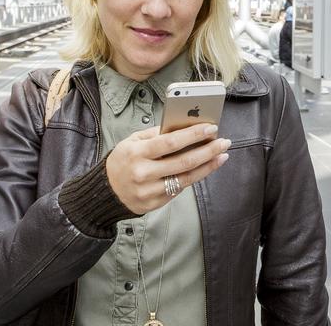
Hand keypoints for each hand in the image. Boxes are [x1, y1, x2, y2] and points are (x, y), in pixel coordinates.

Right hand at [105, 124, 229, 213]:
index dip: (193, 135)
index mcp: (136, 153)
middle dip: (208, 151)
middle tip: (224, 142)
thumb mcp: (132, 141)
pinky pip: (180, 188)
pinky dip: (195, 176)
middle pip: (183, 162)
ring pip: (186, 178)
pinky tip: (207, 167)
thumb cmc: (123, 160)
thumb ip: (156, 134)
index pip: (170, 142)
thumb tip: (184, 127)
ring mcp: (149, 190)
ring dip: (208, 166)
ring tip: (222, 155)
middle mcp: (143, 173)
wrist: (106, 191)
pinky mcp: (155, 203)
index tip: (211, 128)